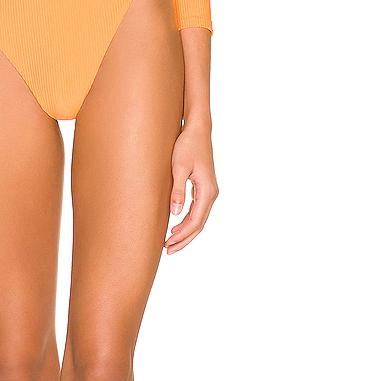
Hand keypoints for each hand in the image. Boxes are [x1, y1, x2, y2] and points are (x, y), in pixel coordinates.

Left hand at [165, 121, 217, 253]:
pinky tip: (176, 226)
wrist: (197, 130)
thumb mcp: (179, 167)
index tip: (168, 244)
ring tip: (170, 242)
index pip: (196, 221)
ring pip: (199, 218)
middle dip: (184, 239)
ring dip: (185, 232)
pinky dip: (187, 221)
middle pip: (199, 224)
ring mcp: (209, 191)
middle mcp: (211, 193)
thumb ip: (177, 191)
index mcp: (207, 190)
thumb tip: (175, 214)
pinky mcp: (204, 187)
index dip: (182, 235)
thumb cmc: (186, 145)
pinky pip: (197, 210)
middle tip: (168, 250)